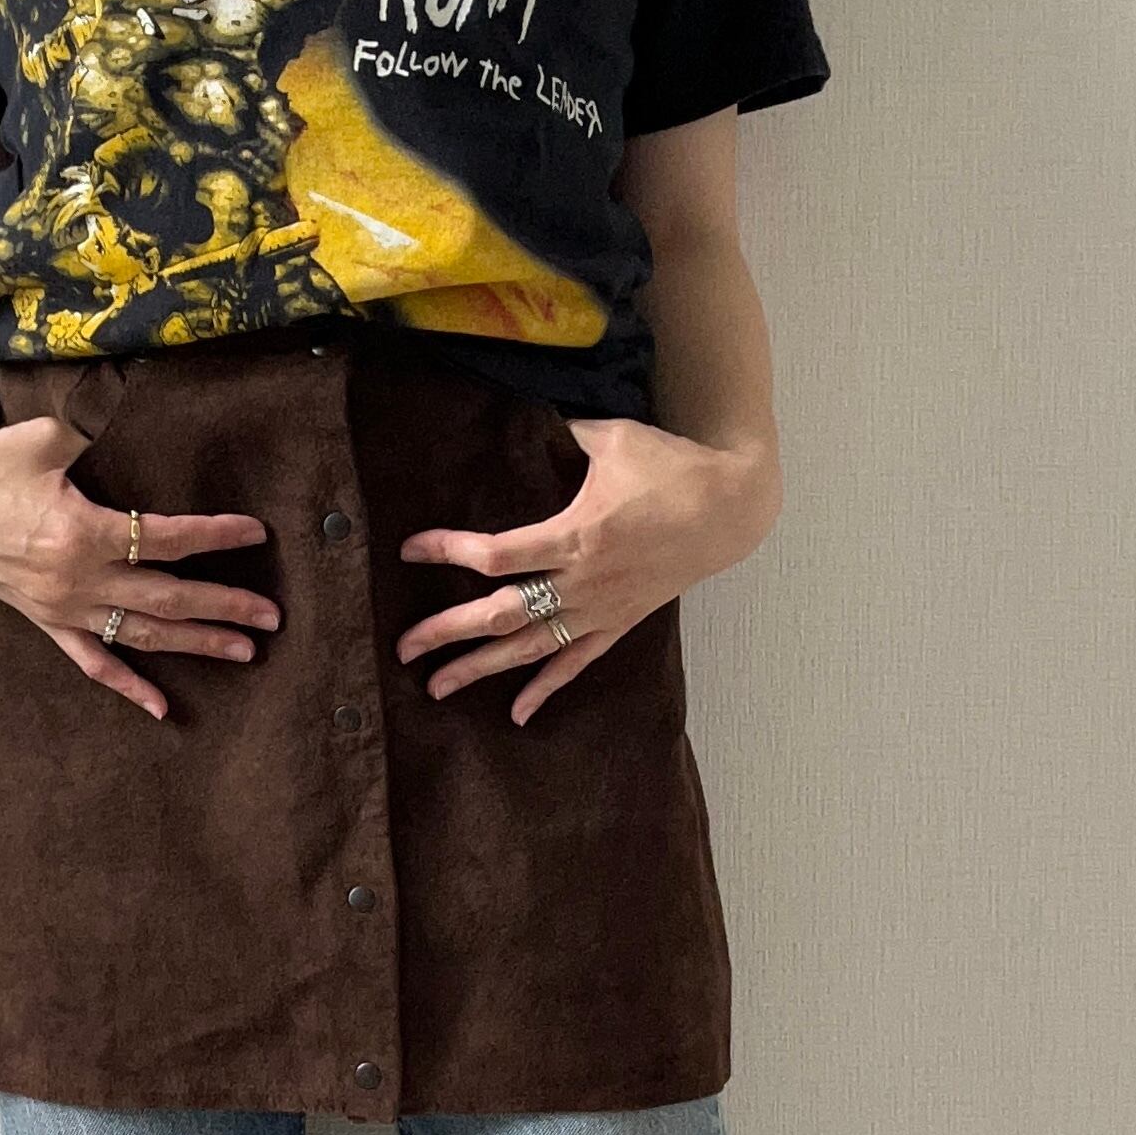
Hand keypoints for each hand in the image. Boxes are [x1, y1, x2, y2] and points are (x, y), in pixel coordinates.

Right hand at [0, 417, 278, 720]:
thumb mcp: (46, 436)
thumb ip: (100, 432)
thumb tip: (147, 415)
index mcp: (82, 532)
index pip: (168, 538)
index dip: (216, 536)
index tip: (257, 534)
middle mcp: (77, 579)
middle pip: (169, 598)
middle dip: (226, 606)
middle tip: (272, 616)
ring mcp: (62, 607)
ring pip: (143, 634)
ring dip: (196, 644)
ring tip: (244, 652)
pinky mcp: (46, 620)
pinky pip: (92, 660)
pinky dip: (127, 684)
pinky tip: (161, 707)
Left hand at [395, 417, 780, 723]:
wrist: (731, 509)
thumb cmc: (673, 468)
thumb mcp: (614, 439)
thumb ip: (563, 434)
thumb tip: (525, 421)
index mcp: (576, 536)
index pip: (496, 554)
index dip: (447, 552)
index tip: (410, 549)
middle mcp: (582, 582)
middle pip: (501, 616)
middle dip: (447, 633)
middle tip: (404, 648)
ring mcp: (600, 610)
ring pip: (530, 649)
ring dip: (481, 669)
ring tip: (437, 687)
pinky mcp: (619, 623)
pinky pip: (576, 663)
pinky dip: (545, 689)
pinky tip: (516, 714)